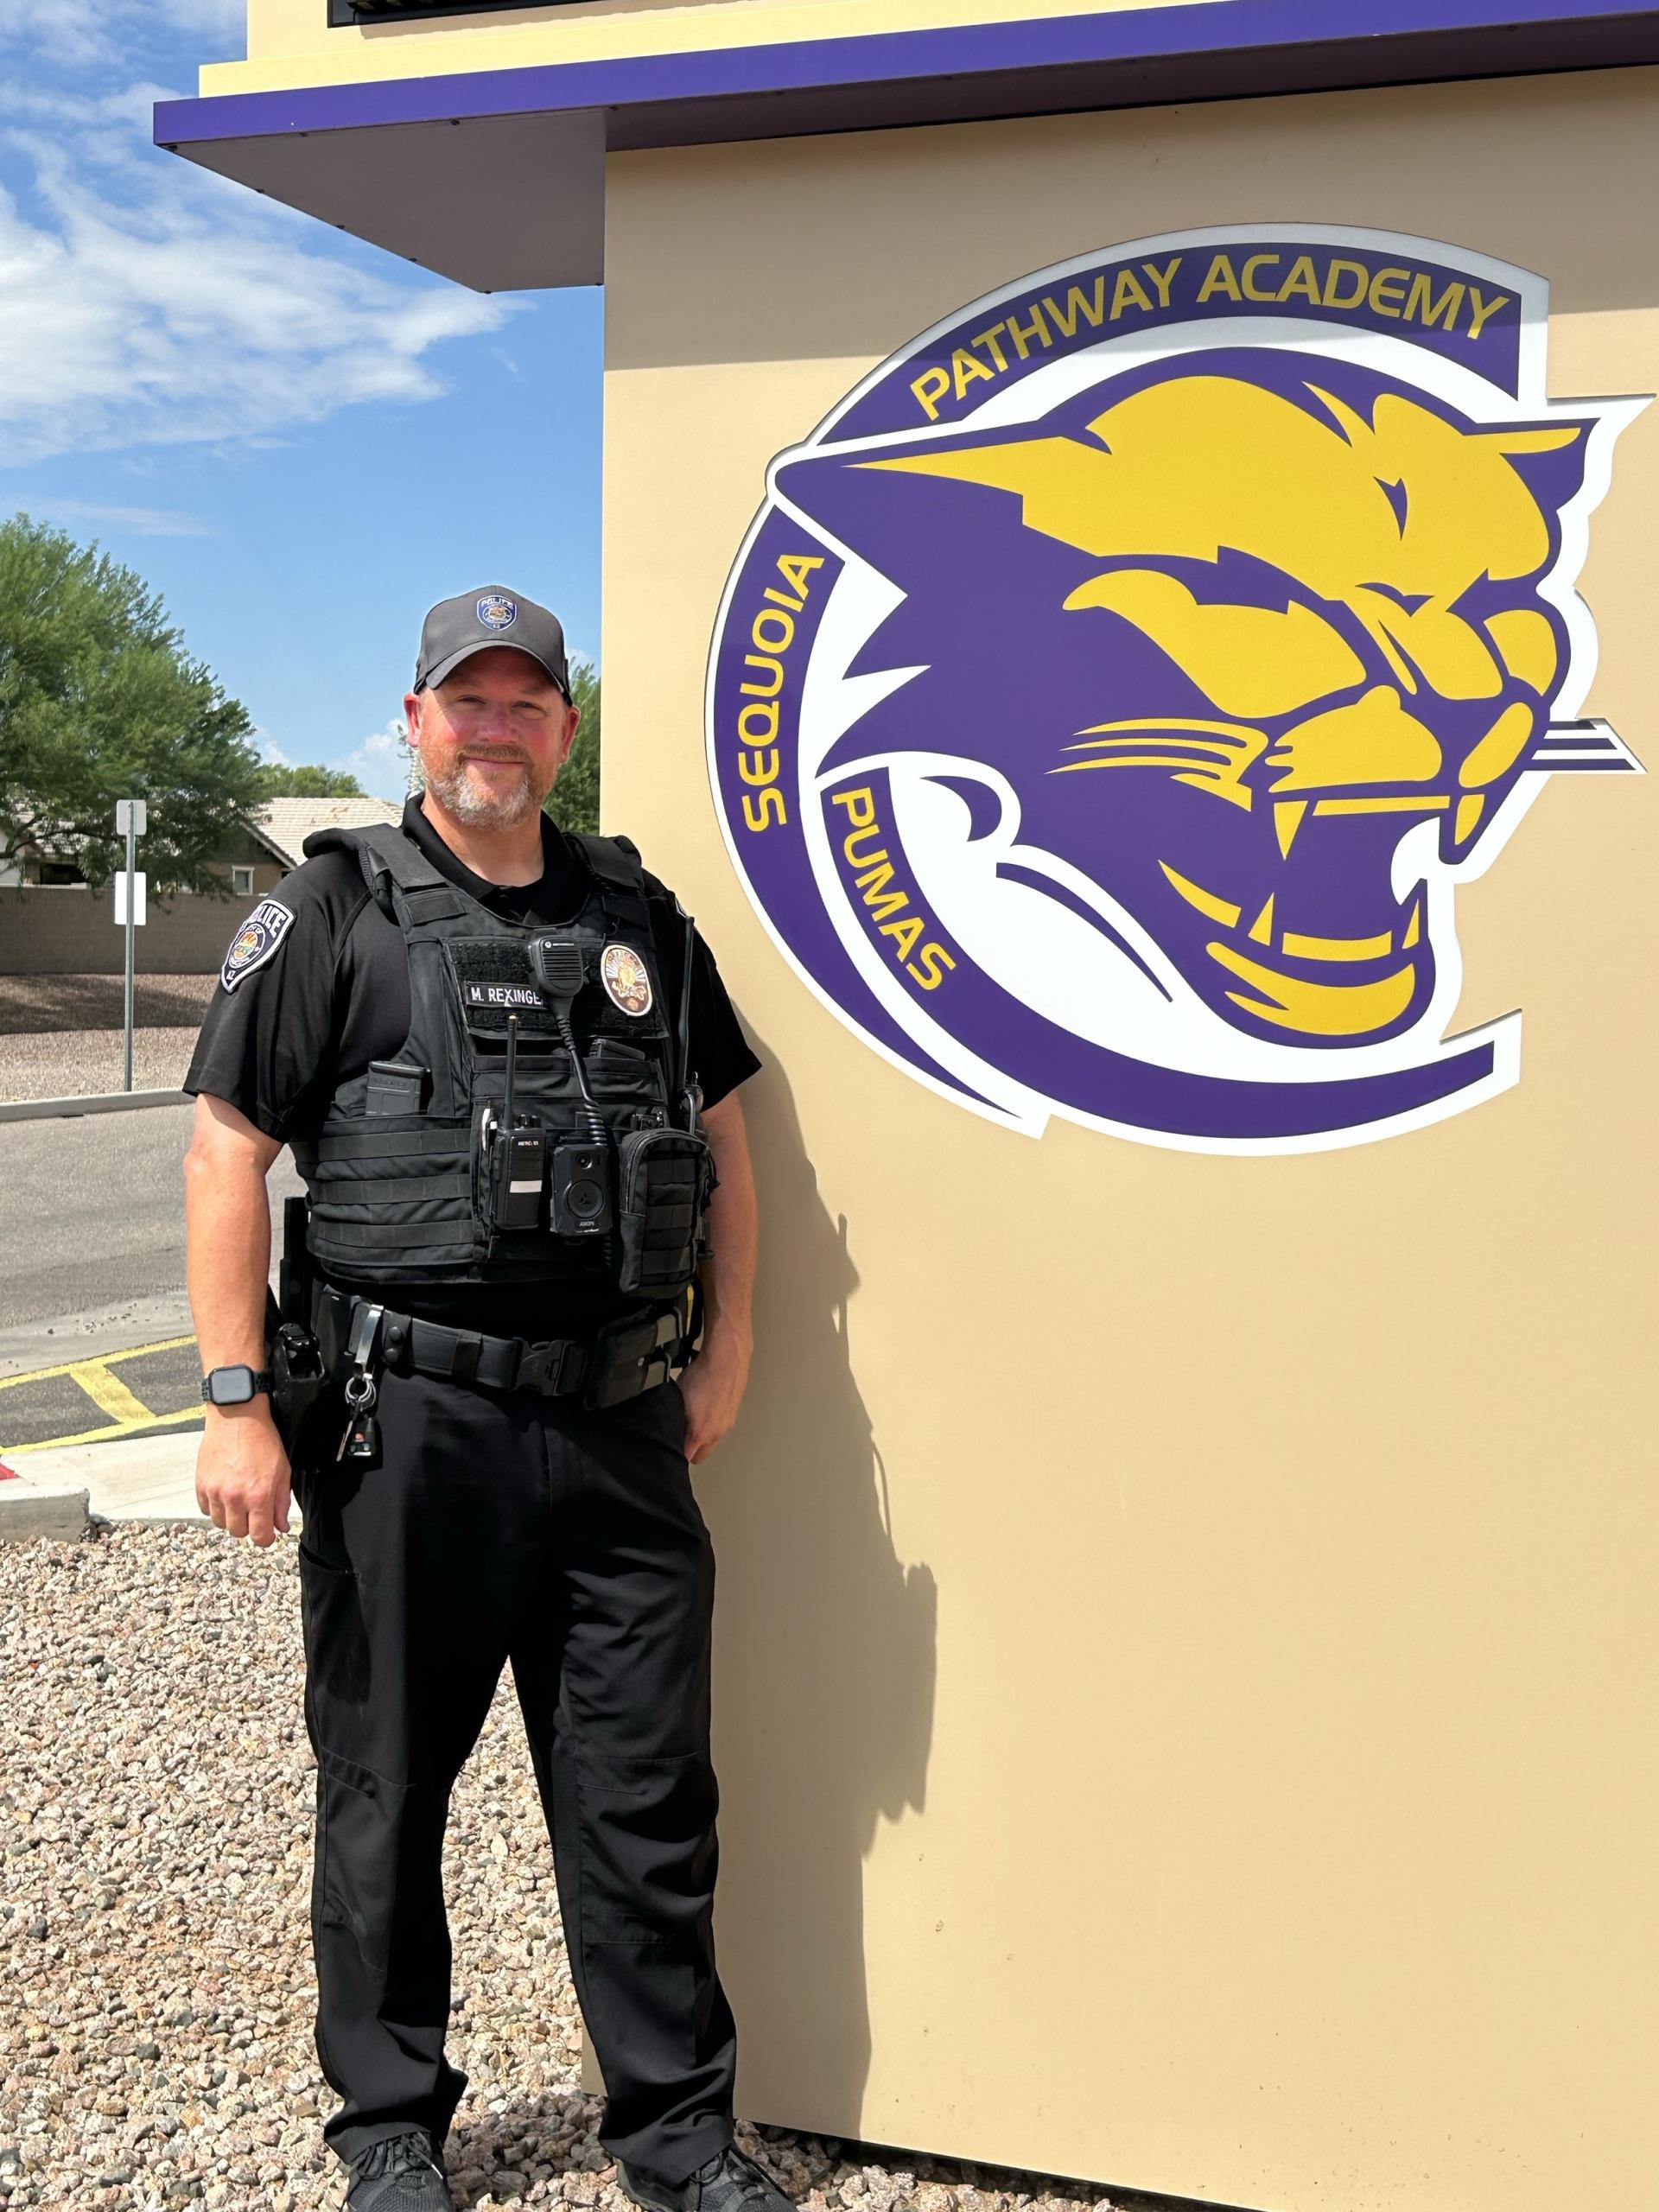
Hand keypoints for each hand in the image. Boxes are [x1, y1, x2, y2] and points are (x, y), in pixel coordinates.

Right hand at [195, 1405, 291, 1545]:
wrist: (237, 1417)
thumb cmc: (262, 1440)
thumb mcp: (282, 1471)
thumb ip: (282, 1502)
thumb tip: (281, 1526)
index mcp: (259, 1495)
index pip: (259, 1536)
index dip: (265, 1539)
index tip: (267, 1535)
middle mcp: (235, 1497)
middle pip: (238, 1533)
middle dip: (249, 1526)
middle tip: (254, 1512)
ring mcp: (215, 1492)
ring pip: (221, 1523)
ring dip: (231, 1517)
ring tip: (238, 1500)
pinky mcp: (201, 1485)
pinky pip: (205, 1510)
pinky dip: (215, 1506)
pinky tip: (224, 1493)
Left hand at [677, 1327, 751, 1464]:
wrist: (727, 1358)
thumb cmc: (703, 1374)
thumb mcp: (676, 1399)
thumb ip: (670, 1419)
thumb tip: (664, 1428)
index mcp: (701, 1433)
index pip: (685, 1459)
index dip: (673, 1454)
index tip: (667, 1449)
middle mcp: (716, 1432)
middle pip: (699, 1456)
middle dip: (688, 1450)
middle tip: (677, 1435)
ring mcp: (727, 1423)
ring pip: (710, 1441)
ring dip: (700, 1435)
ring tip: (690, 1416)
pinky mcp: (732, 1414)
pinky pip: (719, 1426)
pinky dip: (710, 1422)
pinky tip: (703, 1406)